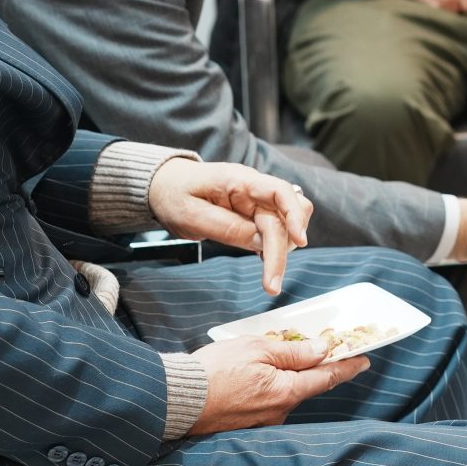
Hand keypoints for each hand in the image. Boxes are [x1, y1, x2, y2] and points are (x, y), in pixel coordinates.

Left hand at [148, 158, 312, 294]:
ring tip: (266, 274)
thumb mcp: (191, 215)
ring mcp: (256, 201)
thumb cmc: (175, 196)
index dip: (294, 216)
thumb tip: (260, 242)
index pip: (280, 192)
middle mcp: (254, 189)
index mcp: (239, 181)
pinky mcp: (255, 213)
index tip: (300, 242)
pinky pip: (275, 229)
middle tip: (271, 284)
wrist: (166, 185)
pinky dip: (274, 248)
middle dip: (283, 250)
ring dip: (281, 249)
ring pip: (287, 223)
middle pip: (287, 215)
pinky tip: (264, 263)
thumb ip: (226, 227)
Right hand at [188, 333, 368, 433]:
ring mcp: (262, 422)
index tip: (364, 360)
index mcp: (286, 392)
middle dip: (315, 368)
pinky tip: (256, 375)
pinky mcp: (245, 424)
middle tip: (323, 348)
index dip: (347, 366)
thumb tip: (322, 350)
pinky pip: (266, 402)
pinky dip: (269, 386)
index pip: (327, 378)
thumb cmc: (214, 372)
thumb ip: (293, 351)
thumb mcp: (258, 349)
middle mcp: (279, 412)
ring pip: (284, 394)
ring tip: (278, 355)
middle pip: (306, 386)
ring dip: (287, 376)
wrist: (175, 400)